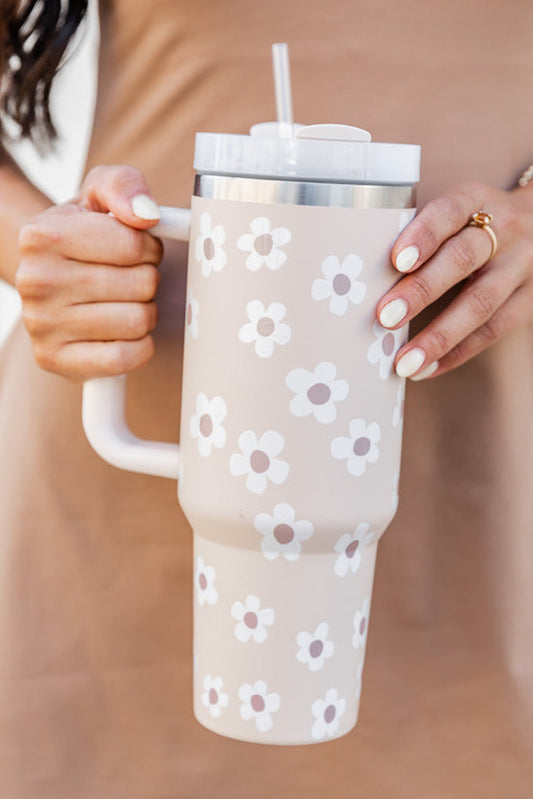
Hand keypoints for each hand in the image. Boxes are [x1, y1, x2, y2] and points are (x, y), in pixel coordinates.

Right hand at [16, 166, 162, 380]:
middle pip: (140, 285)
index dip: (150, 247)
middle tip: (131, 277)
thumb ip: (125, 186)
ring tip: (125, 301)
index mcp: (42, 235)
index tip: (139, 249)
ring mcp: (41, 324)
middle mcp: (34, 281)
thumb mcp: (99, 193)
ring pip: (137, 321)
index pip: (133, 244)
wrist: (50, 273)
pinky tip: (125, 332)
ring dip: (146, 312)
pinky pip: (122, 359)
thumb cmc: (85, 232)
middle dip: (148, 279)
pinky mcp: (53, 359)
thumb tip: (146, 215)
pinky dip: (139, 347)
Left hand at [376, 181, 532, 379]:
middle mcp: (504, 230)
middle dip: (422, 290)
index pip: (449, 212)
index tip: (396, 261)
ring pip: (481, 303)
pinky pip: (494, 330)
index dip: (423, 235)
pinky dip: (458, 353)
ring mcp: (520, 266)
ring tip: (405, 363)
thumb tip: (363, 281)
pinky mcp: (529, 299)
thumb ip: (420, 236)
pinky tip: (428, 368)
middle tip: (385, 318)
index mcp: (476, 200)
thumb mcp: (455, 213)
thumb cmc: (472, 224)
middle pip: (462, 259)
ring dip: (439, 336)